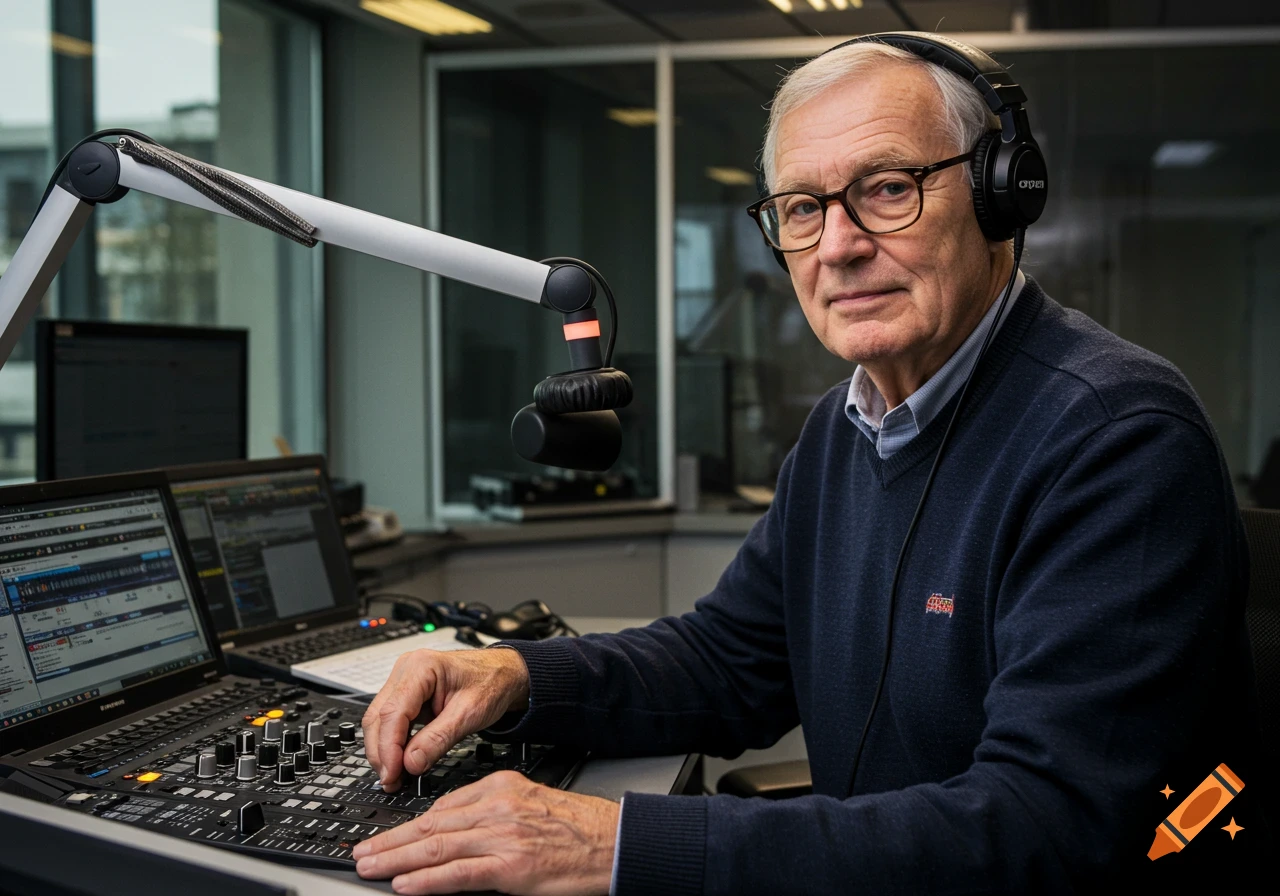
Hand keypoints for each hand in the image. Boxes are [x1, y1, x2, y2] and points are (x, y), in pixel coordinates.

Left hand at [353, 771, 618, 894]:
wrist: (615, 842)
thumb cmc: (579, 828)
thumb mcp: (531, 801)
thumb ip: (492, 810)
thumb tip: (454, 828)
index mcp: (501, 787)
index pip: (442, 806)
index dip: (408, 824)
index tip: (385, 835)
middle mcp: (497, 808)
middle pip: (430, 825)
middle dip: (390, 840)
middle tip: (361, 852)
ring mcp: (503, 837)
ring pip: (436, 847)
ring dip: (396, 860)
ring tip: (369, 868)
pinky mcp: (512, 868)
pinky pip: (459, 875)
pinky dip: (427, 880)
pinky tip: (405, 884)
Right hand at [362, 647, 529, 790]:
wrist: (504, 674)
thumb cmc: (492, 683)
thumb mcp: (470, 714)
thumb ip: (439, 739)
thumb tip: (410, 764)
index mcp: (421, 667)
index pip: (392, 712)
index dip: (389, 748)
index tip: (393, 773)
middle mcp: (406, 670)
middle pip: (378, 717)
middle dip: (382, 753)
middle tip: (392, 781)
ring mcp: (403, 681)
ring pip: (378, 720)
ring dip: (383, 751)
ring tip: (395, 776)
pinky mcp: (406, 693)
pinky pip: (390, 720)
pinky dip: (392, 743)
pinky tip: (400, 761)